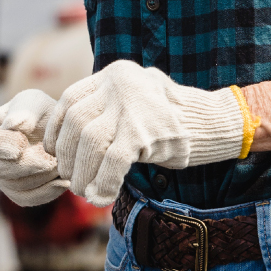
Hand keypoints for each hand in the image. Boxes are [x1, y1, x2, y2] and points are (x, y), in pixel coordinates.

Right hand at [0, 89, 68, 206]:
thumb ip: (25, 111)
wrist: (56, 130)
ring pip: (14, 185)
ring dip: (41, 177)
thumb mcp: (35, 103)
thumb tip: (12, 124)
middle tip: (52, 159)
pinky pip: (27, 198)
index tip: (21, 144)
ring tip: (61, 164)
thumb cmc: (42, 111)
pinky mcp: (16, 191)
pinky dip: (47, 191)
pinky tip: (63, 181)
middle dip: (27, 164)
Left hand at [43, 61, 243, 205]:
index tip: (58, 152)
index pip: (69, 100)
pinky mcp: (142, 133)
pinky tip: (103, 196)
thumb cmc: (168, 118)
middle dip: (69, 157)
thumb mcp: (134, 99)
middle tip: (72, 179)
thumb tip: (66, 141)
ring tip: (85, 191)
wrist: (212, 123)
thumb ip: (105, 108)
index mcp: (114, 74)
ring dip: (83, 174)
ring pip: (89, 144)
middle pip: (76, 124)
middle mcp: (120, 85)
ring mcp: (131, 108)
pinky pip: (111, 163)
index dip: (58, 131)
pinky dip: (103, 183)